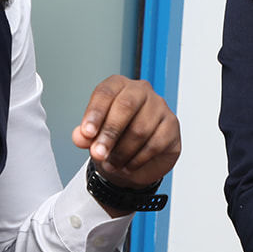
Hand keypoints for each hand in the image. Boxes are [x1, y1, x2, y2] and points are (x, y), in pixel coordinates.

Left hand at [71, 75, 180, 192]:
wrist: (134, 160)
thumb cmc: (114, 139)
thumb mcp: (94, 138)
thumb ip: (85, 135)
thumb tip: (80, 137)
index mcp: (119, 86)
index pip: (106, 92)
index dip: (95, 113)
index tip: (87, 133)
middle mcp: (141, 91)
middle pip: (126, 107)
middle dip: (110, 133)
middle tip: (98, 153)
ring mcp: (160, 106)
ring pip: (140, 129)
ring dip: (122, 152)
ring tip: (111, 164)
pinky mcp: (172, 125)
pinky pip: (155, 143)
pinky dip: (138, 159)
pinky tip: (127, 166)